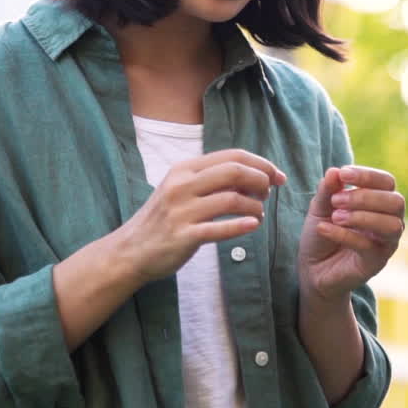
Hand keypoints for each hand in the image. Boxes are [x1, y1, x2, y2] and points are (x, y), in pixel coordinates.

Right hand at [115, 149, 284, 282]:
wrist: (130, 250)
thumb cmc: (164, 219)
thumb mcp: (181, 188)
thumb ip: (210, 179)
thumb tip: (253, 173)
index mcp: (184, 169)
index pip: (232, 156)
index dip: (261, 163)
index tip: (278, 176)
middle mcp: (182, 185)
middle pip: (234, 172)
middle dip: (261, 180)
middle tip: (269, 194)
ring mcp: (181, 211)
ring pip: (231, 200)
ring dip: (254, 206)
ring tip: (259, 215)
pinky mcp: (183, 236)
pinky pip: (219, 229)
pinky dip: (241, 226)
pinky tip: (254, 226)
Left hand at [298, 166, 404, 301]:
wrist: (313, 269)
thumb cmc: (322, 233)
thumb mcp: (320, 207)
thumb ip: (328, 190)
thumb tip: (334, 171)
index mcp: (379, 202)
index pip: (387, 182)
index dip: (368, 175)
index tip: (343, 173)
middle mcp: (390, 220)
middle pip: (396, 202)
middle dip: (365, 197)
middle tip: (336, 200)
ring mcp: (386, 243)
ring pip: (392, 225)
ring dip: (362, 217)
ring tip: (335, 216)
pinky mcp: (376, 262)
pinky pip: (369, 247)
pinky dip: (345, 235)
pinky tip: (324, 229)